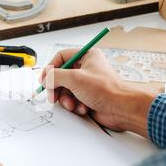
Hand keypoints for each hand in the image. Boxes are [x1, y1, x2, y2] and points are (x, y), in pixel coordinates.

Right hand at [40, 48, 155, 136]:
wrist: (121, 109)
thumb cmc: (106, 90)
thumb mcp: (75, 78)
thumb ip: (55, 76)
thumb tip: (45, 79)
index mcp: (87, 56)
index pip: (61, 57)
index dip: (50, 68)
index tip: (44, 80)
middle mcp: (86, 68)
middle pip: (61, 76)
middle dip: (57, 88)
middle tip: (53, 96)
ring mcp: (86, 83)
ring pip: (64, 90)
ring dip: (66, 99)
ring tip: (72, 104)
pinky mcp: (87, 97)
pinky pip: (71, 99)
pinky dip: (74, 105)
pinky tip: (82, 108)